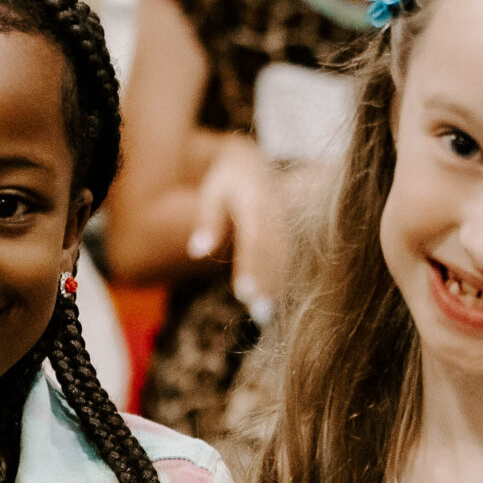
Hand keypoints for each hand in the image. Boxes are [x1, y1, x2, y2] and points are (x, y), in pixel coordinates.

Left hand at [185, 137, 288, 314]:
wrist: (253, 167)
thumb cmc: (225, 184)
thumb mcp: (212, 195)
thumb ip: (206, 222)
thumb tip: (196, 252)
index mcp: (256, 201)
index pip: (254, 238)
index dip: (251, 266)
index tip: (243, 293)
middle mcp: (275, 214)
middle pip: (271, 253)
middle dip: (266, 283)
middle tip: (258, 313)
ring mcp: (284, 225)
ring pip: (282, 259)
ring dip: (275, 287)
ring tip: (262, 315)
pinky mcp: (286, 235)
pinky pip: (285, 260)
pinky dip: (278, 282)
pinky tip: (269, 304)